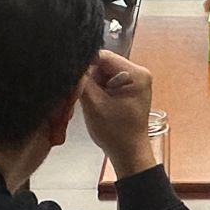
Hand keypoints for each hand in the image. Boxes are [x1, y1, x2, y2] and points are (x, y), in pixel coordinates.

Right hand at [78, 48, 155, 178]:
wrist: (128, 153)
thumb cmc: (116, 133)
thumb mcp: (94, 105)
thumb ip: (82, 82)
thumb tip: (71, 65)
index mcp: (136, 74)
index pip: (103, 56)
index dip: (84, 63)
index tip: (71, 74)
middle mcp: (138, 73)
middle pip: (103, 63)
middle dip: (90, 77)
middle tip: (84, 95)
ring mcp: (134, 80)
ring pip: (103, 72)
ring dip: (93, 84)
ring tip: (92, 102)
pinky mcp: (128, 88)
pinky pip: (107, 81)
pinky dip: (98, 90)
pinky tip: (96, 102)